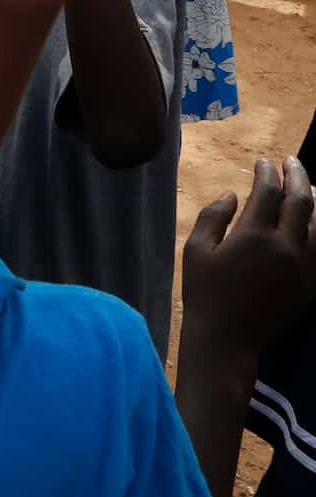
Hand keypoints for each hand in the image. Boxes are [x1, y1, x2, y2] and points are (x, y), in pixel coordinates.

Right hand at [183, 156, 315, 353]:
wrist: (228, 338)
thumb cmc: (204, 292)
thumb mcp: (196, 249)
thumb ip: (213, 216)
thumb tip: (234, 194)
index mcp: (253, 235)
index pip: (267, 192)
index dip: (266, 173)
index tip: (262, 163)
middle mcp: (285, 246)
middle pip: (301, 201)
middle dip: (297, 176)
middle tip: (292, 161)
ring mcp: (303, 266)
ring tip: (310, 187)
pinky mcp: (311, 283)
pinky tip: (315, 222)